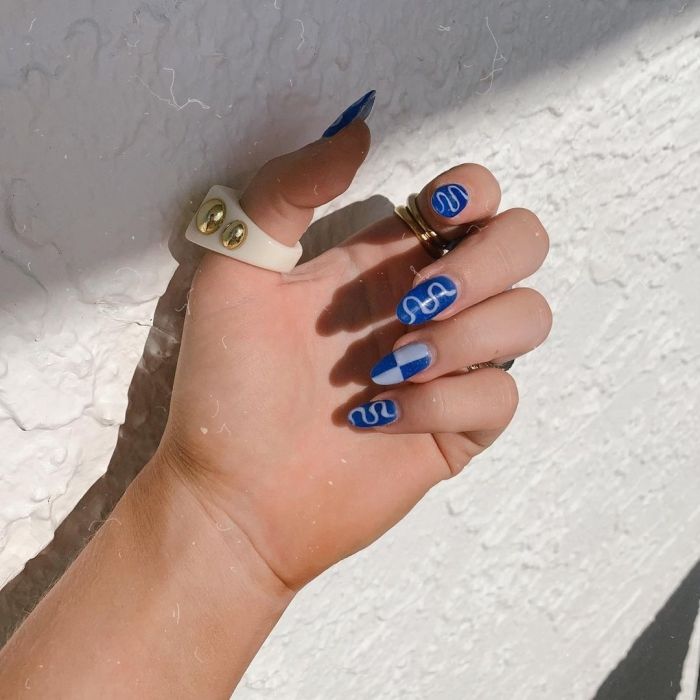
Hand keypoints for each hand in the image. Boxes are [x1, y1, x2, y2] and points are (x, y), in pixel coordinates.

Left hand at [159, 109, 550, 590]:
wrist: (232, 497)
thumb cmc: (226, 389)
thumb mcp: (234, 273)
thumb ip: (288, 190)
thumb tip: (360, 130)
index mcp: (382, 260)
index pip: (472, 200)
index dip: (471, 195)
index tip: (434, 215)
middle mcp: (425, 304)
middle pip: (523, 245)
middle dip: (482, 264)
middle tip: (414, 304)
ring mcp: (448, 366)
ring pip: (529, 318)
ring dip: (468, 335)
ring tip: (392, 366)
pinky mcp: (459, 426)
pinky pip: (503, 396)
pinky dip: (447, 401)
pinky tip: (380, 418)